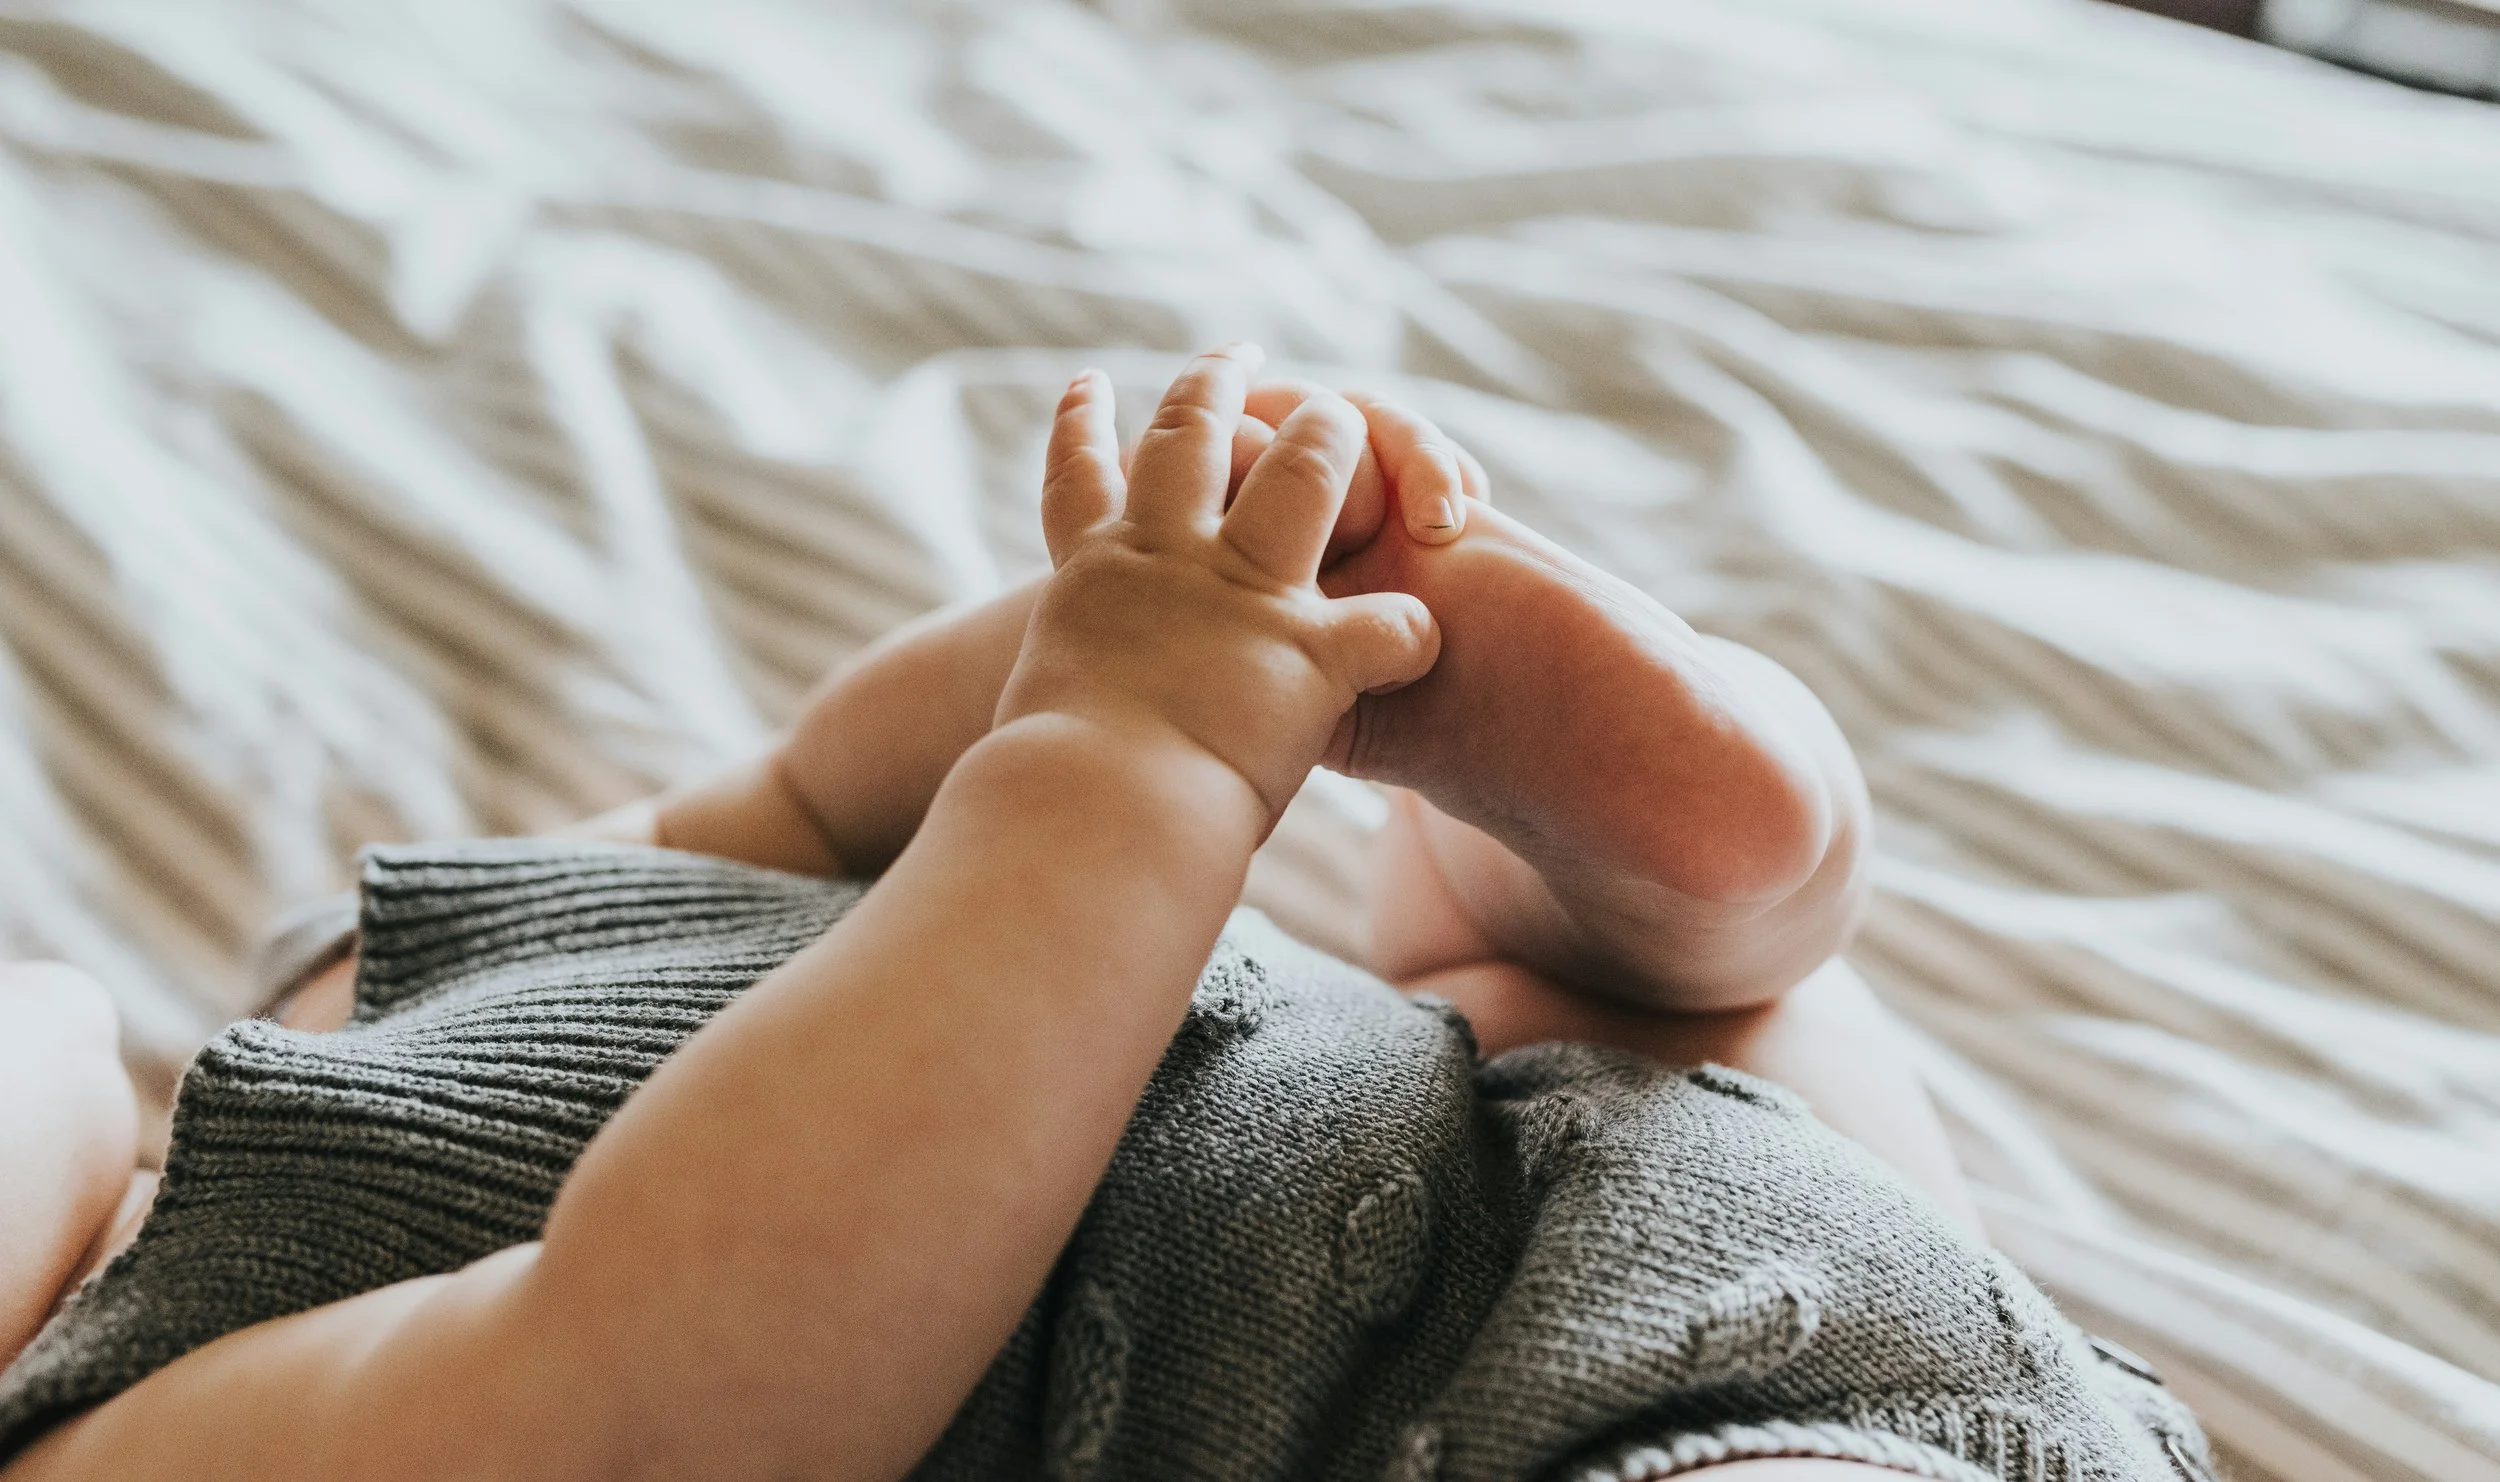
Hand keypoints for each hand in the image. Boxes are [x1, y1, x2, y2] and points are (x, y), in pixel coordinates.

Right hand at [995, 345, 1441, 824]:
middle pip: (1191, 436)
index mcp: (1094, 576)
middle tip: (1237, 353)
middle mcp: (1165, 558)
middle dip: (1215, 384)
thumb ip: (1061, 701)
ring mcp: (1241, 592)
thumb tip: (1032, 755)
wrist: (1089, 804)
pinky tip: (1423, 641)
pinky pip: (1390, 625)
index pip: (1079, 481)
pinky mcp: (1309, 650)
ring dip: (1331, 435)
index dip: (1081, 427)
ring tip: (1343, 412)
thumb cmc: (1043, 789)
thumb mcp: (1036, 718)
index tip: (1087, 383)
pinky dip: (1408, 636)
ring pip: (1304, 472)